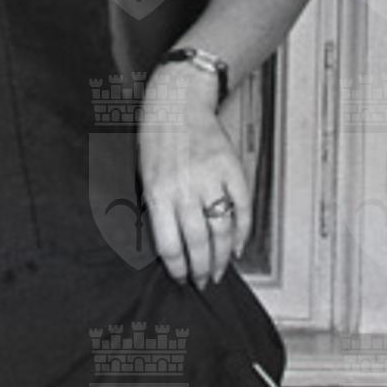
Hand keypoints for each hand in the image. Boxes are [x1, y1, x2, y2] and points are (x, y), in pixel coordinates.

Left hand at [137, 63, 251, 286]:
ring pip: (222, 231)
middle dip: (201, 269)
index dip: (177, 268)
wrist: (177, 104)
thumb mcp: (142, 176)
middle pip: (197, 243)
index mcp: (157, 192)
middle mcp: (184, 188)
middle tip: (203, 282)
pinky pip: (242, 208)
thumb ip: (154, 209)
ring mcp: (211, 179)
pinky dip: (243, 232)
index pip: (169, 244)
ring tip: (220, 271)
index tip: (181, 278)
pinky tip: (238, 247)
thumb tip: (168, 247)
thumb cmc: (155, 141)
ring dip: (223, 257)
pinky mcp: (232, 169)